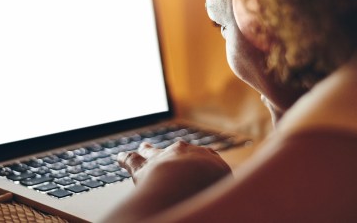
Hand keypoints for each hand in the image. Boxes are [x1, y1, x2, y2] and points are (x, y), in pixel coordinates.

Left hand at [116, 141, 231, 212]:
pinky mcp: (142, 167)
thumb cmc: (212, 189)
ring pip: (153, 151)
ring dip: (148, 150)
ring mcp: (163, 158)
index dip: (204, 161)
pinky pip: (130, 159)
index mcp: (208, 160)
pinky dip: (124, 158)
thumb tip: (237, 209)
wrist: (190, 180)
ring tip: (143, 147)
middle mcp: (185, 153)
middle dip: (177, 152)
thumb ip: (228, 196)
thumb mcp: (228, 192)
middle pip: (179, 150)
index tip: (204, 165)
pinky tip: (119, 157)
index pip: (207, 157)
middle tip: (174, 153)